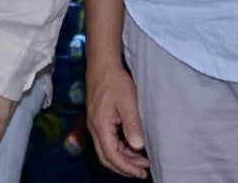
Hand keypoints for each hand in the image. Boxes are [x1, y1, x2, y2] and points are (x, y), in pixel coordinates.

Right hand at [84, 63, 149, 177]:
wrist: (102, 64)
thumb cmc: (115, 81)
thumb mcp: (127, 102)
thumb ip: (132, 125)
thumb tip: (137, 147)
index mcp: (100, 124)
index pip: (111, 155)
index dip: (126, 168)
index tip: (141, 172)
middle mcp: (94, 127)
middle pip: (106, 156)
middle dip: (124, 167)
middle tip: (142, 170)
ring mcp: (95, 123)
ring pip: (106, 149)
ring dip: (123, 158)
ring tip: (142, 160)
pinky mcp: (98, 119)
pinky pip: (107, 140)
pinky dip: (120, 148)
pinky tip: (133, 145)